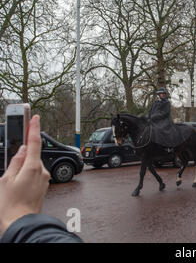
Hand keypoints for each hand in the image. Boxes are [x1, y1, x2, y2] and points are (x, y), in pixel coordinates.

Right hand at [0, 115, 49, 232]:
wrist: (22, 222)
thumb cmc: (11, 204)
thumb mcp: (6, 180)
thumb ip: (15, 162)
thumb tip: (21, 150)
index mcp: (32, 167)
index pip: (34, 142)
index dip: (34, 128)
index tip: (35, 117)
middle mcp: (42, 171)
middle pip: (32, 156)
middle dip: (21, 158)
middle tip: (11, 171)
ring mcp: (44, 179)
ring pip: (32, 166)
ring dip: (23, 169)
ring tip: (12, 185)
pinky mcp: (44, 185)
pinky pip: (35, 175)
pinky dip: (27, 176)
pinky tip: (18, 187)